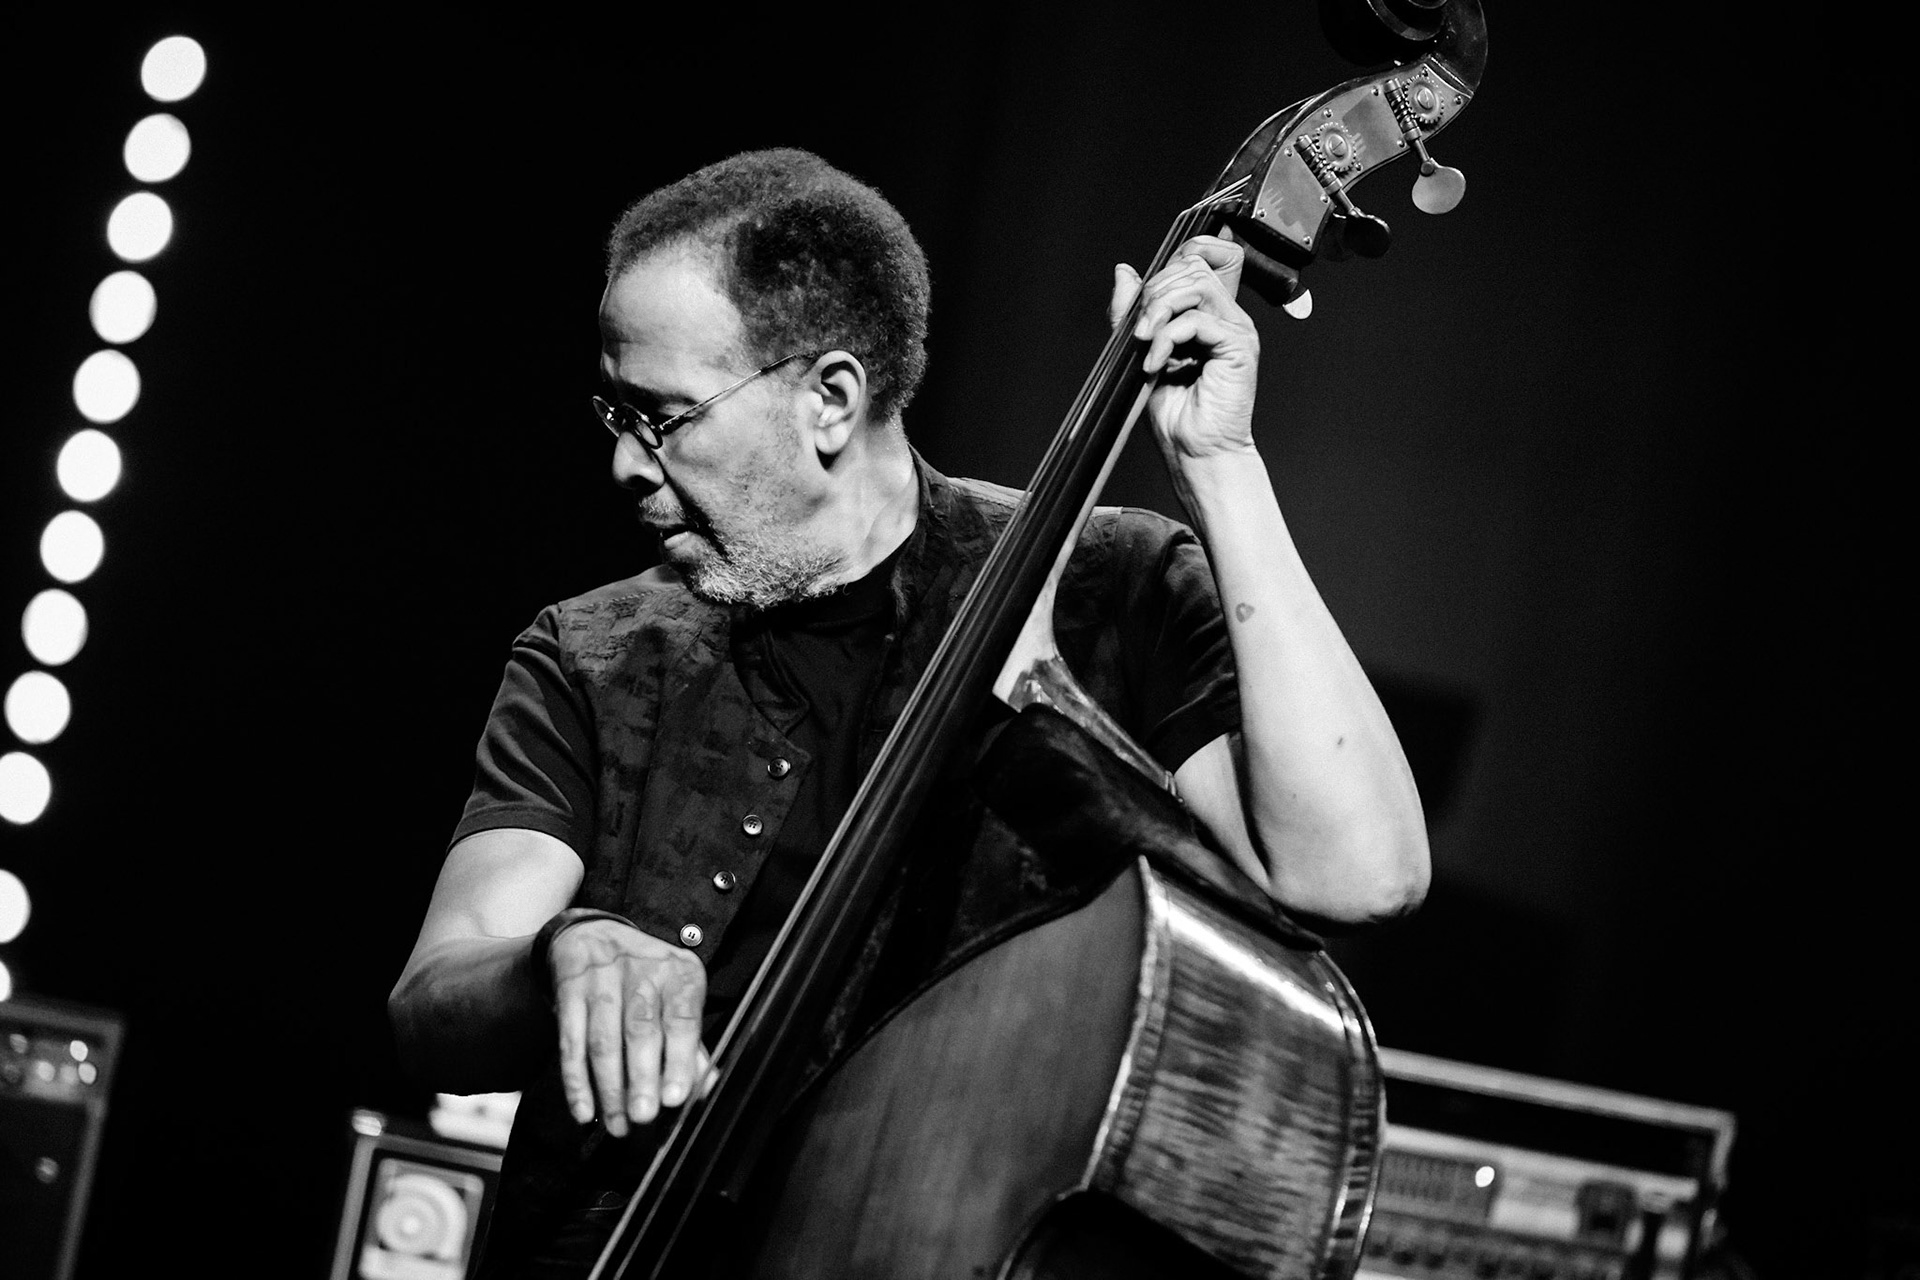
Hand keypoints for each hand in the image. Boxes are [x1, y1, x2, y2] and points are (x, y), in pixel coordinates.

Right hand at [549, 919, 716, 1136]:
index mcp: (679, 973)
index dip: (679, 1059)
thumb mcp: (675, 997)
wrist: (593, 935)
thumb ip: (690, 1043)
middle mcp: (642, 970)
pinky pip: (570, 1042)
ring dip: (609, 1088)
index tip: (675, 1098)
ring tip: (618, 1123)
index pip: (682, 1018)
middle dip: (642, 1077)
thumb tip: (705, 1087)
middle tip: (643, 1116)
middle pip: (641, 1029)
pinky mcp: (569, 991)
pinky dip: (576, 1081)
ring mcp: (601, 978)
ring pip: (604, 1040)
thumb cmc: (645, 979)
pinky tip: (584, 1110)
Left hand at [1108, 234, 1260, 460]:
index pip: (1199, 256)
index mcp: (1208, 312)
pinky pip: (1197, 320)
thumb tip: (1124, 271)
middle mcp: (1225, 315)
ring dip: (1159, 309)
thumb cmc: (1173, 411)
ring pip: (1195, 284)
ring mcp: (1235, 328)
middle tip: (1139, 330)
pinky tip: (1156, 365)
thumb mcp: (1140, 350)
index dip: (1171, 261)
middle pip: (1192, 265)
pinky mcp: (1238, 346)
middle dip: (1155, 290)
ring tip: (1145, 344)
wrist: (1193, 451)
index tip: (1144, 297)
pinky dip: (1167, 339)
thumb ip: (1133, 311)